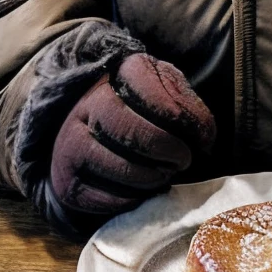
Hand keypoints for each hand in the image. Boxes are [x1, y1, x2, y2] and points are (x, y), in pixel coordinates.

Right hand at [50, 53, 215, 216]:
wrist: (93, 131)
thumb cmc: (141, 109)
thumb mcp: (167, 93)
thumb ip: (188, 108)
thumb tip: (204, 140)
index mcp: (119, 72)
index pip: (150, 91)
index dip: (181, 117)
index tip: (201, 137)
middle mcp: (87, 103)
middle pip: (127, 128)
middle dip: (164, 149)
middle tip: (183, 160)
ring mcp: (70, 141)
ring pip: (114, 164)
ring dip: (150, 176)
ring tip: (165, 175)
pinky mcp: (67, 180)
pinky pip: (102, 197)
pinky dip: (131, 199)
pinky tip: (143, 190)